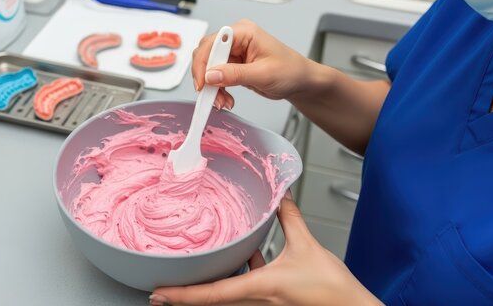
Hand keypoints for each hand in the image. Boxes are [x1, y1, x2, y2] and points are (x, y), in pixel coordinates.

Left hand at [149, 192, 382, 305]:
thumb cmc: (332, 291)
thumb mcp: (307, 246)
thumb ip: (290, 218)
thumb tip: (280, 196)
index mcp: (260, 288)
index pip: (211, 294)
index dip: (181, 294)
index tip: (159, 292)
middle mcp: (256, 302)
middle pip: (212, 301)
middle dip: (186, 296)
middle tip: (163, 288)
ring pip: (227, 298)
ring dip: (209, 289)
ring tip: (191, 278)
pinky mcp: (273, 304)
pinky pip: (246, 292)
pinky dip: (237, 280)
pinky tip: (244, 263)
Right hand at [192, 19, 316, 109]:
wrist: (301, 81)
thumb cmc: (291, 71)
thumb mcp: (263, 74)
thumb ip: (235, 74)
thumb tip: (210, 75)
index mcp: (243, 32)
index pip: (212, 42)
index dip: (203, 63)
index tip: (202, 83)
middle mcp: (236, 39)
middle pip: (206, 54)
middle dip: (206, 78)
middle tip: (211, 96)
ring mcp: (233, 53)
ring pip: (208, 68)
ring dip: (211, 87)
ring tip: (222, 101)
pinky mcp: (233, 66)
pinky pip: (216, 77)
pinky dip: (217, 90)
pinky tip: (226, 99)